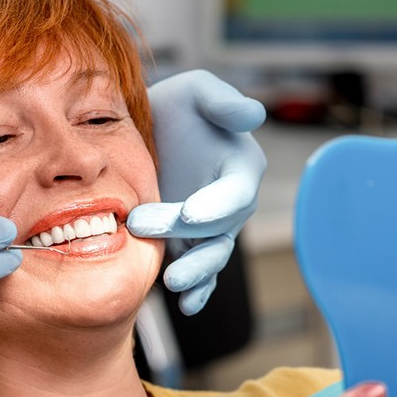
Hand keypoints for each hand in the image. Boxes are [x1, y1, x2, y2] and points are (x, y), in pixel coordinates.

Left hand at [127, 70, 265, 314]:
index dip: (217, 205)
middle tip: (142, 226)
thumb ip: (222, 102)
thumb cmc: (176, 108)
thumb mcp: (196, 91)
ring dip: (196, 273)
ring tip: (173, 283)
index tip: (190, 213)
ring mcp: (211, 229)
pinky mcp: (190, 245)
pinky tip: (186, 305)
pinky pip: (200, 272)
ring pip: (212, 257)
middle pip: (218, 229)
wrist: (147, 135)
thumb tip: (253, 115)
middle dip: (186, 235)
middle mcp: (230, 204)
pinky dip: (197, 291)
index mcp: (240, 168)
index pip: (236, 192)